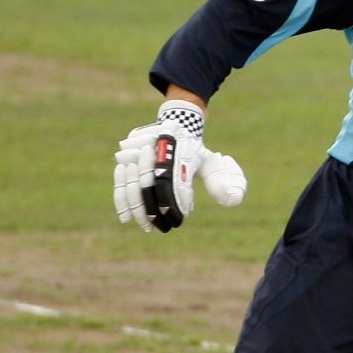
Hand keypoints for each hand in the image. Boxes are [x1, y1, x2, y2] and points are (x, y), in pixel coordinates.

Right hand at [112, 100, 243, 232]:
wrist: (173, 124)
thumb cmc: (192, 150)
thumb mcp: (209, 162)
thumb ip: (218, 181)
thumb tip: (231, 201)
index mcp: (179, 153)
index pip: (174, 183)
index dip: (174, 203)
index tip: (178, 219)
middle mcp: (157, 153)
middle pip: (150, 187)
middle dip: (154, 211)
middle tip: (161, 228)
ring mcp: (139, 153)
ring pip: (133, 186)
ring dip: (138, 209)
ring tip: (145, 227)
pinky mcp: (126, 157)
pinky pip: (121, 183)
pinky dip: (122, 200)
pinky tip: (126, 218)